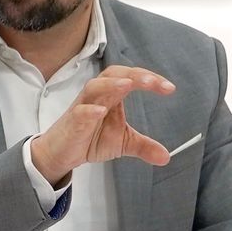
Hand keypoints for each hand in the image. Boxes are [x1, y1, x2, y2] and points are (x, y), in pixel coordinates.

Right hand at [29, 66, 176, 185]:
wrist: (62, 152)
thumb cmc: (89, 138)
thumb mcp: (123, 142)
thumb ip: (144, 146)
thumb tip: (166, 156)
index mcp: (111, 96)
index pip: (130, 78)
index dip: (149, 79)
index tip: (169, 88)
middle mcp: (97, 96)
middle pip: (113, 74)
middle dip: (134, 75)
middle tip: (153, 82)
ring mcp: (83, 107)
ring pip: (94, 86)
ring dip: (111, 84)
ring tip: (128, 85)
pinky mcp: (72, 122)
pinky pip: (80, 112)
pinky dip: (90, 110)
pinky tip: (101, 112)